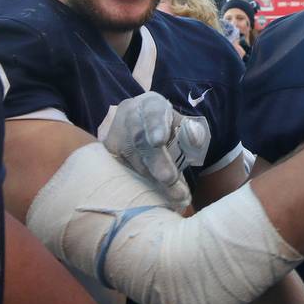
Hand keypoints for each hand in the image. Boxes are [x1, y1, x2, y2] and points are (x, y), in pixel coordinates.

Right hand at [103, 92, 210, 208]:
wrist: (141, 124)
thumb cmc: (166, 126)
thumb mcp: (181, 122)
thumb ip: (191, 130)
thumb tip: (195, 140)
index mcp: (150, 104)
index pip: (152, 113)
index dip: (155, 127)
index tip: (159, 141)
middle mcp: (128, 116)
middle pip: (140, 140)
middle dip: (157, 163)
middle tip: (171, 180)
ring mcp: (115, 135)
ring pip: (133, 160)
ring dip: (155, 181)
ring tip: (177, 196)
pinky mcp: (107, 153)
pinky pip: (123, 171)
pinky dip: (142, 186)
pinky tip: (158, 199)